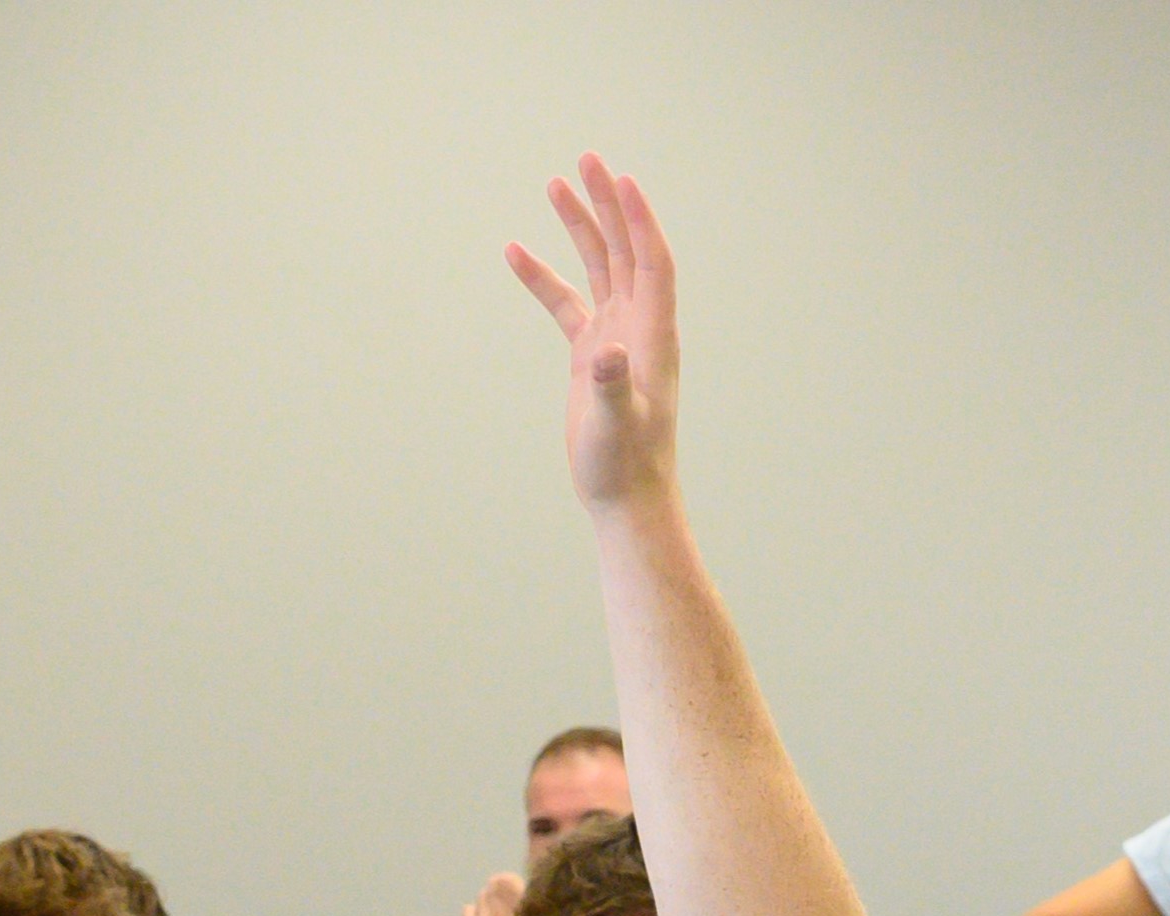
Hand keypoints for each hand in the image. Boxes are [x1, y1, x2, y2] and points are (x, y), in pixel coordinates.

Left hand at [463, 871, 538, 915]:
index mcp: (517, 914)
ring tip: (497, 913)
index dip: (511, 880)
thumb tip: (534, 900)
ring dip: (488, 902)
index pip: (507, 881)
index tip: (517, 885)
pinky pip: (467, 912)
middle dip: (500, 891)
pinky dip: (474, 912)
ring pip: (480, 900)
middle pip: (492, 888)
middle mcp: (495, 915)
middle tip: (510, 902)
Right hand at [507, 153, 678, 513]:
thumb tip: (606, 352)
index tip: (619, 179)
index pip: (652, 262)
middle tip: (587, 159)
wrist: (625, 501)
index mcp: (654, 336)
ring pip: (598, 268)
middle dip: (607, 204)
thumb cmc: (626, 468)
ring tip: (554, 183)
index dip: (638, 220)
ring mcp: (615, 338)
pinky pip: (566, 304)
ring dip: (580, 227)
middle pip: (626, 250)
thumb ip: (612, 386)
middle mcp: (639, 328)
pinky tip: (515, 251)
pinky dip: (542, 279)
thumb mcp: (616, 427)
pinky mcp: (591, 356)